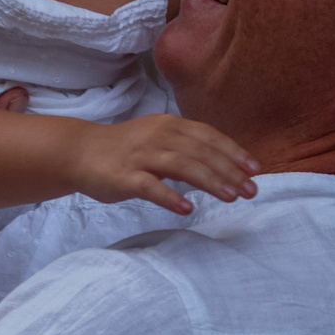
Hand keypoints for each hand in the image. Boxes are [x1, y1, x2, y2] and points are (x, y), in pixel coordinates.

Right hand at [66, 114, 257, 214]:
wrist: (80, 152)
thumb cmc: (125, 149)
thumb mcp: (159, 139)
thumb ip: (187, 147)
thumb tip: (224, 164)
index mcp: (170, 125)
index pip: (209, 136)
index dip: (233, 152)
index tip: (255, 170)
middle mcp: (158, 136)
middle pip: (200, 152)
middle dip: (229, 171)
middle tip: (250, 190)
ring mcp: (140, 156)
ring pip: (181, 165)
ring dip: (209, 181)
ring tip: (230, 197)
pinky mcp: (124, 176)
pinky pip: (150, 186)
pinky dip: (170, 197)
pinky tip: (187, 209)